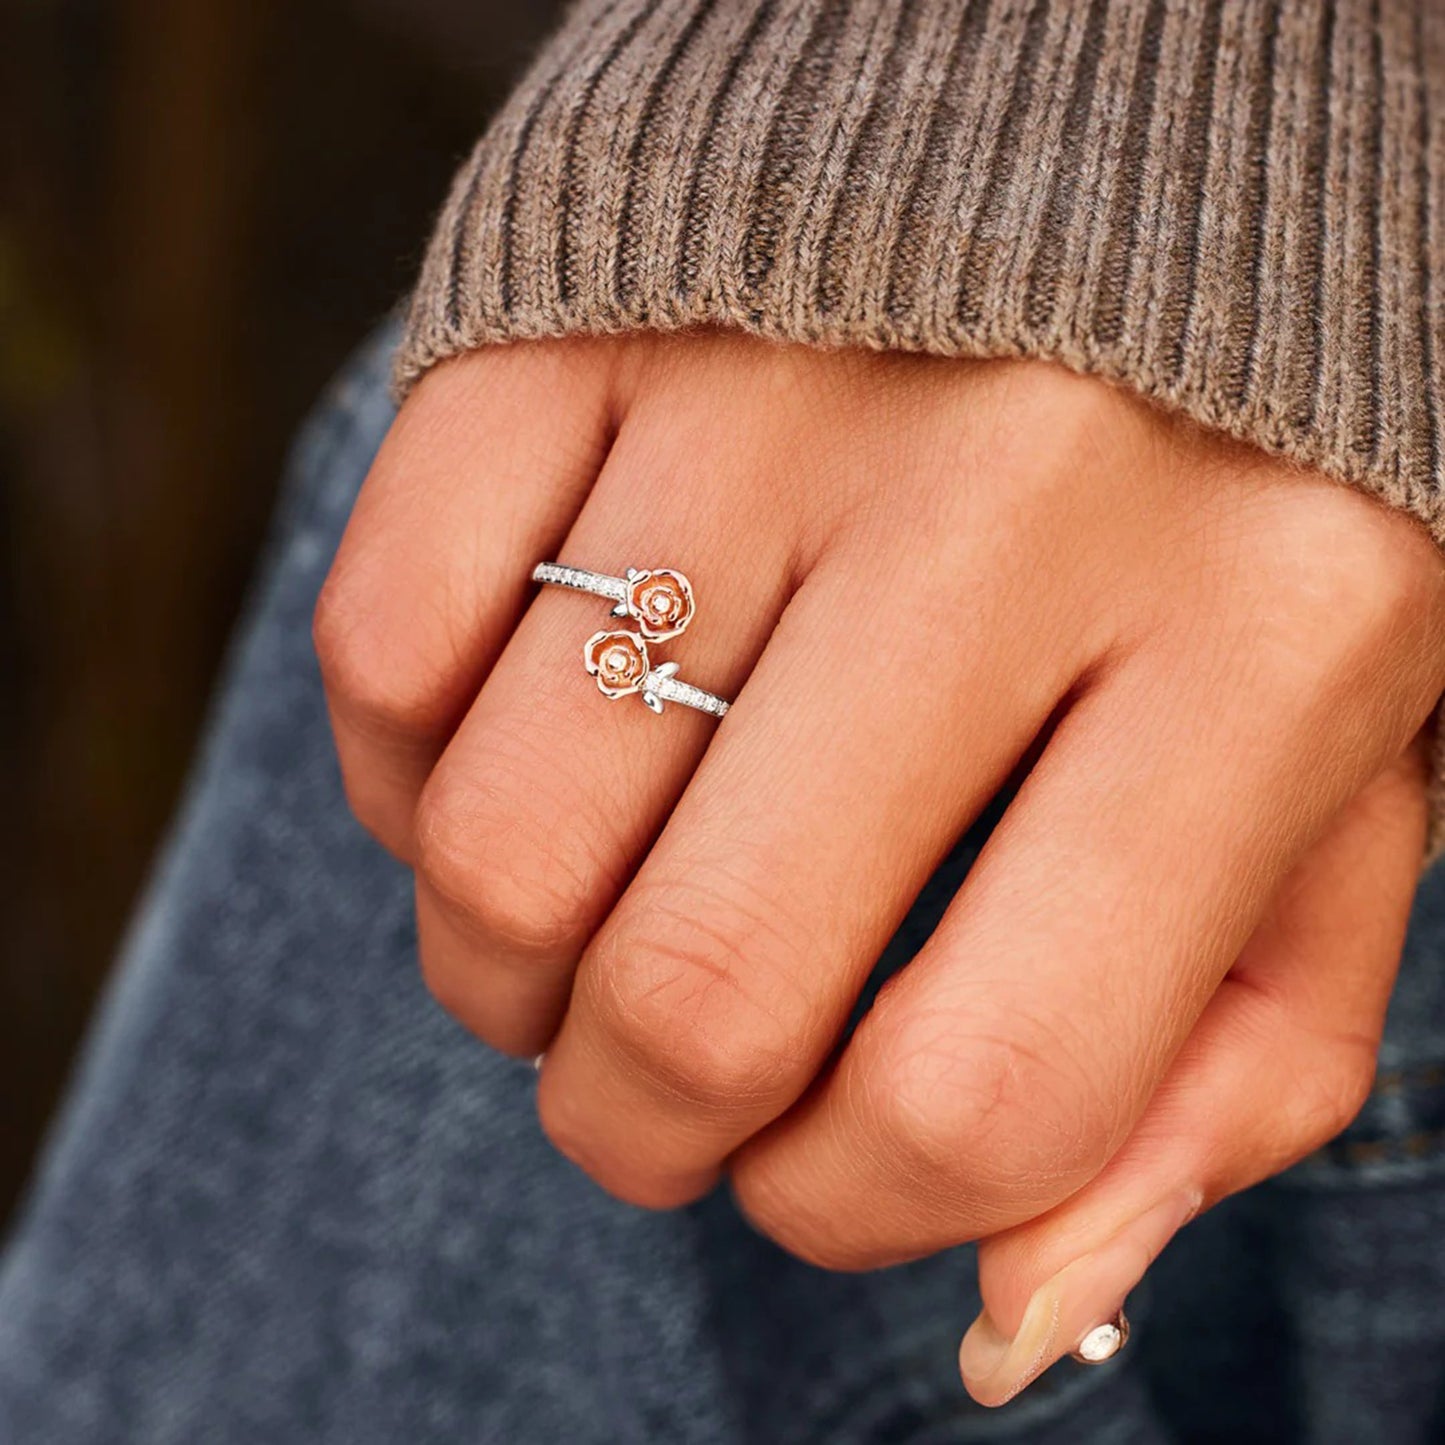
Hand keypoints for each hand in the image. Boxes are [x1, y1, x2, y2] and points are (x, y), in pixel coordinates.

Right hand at [315, 332, 1444, 1401]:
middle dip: (634, 1128)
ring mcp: (769, 384)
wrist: (1142, 131)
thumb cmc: (1258, 494)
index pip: (985, 1087)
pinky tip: (496, 768)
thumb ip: (1222, 1070)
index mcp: (1267, 637)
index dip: (854, 1207)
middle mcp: (1010, 497)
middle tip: (649, 1101)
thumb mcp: (1348, 778)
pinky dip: (399, 778)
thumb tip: (998, 1312)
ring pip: (496, 837)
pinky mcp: (578, 312)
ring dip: (501, 976)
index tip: (812, 1172)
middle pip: (699, 988)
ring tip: (573, 943)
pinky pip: (382, 641)